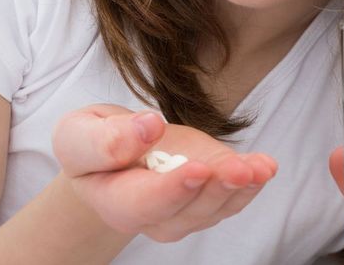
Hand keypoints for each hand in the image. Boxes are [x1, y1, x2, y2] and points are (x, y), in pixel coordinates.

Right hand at [53, 104, 276, 242]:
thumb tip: (148, 128)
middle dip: (216, 191)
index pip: (143, 203)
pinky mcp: (209, 189)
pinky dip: (252, 180)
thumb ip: (104, 139)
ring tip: (259, 168)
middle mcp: (153, 215)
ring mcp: (185, 207)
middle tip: (238, 170)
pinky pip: (232, 194)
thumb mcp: (78, 133)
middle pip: (186, 213)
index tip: (198, 169)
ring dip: (241, 188)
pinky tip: (265, 166)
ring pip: (215, 207)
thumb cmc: (91, 142)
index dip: (172, 190)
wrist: (111, 150)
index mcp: (114, 201)